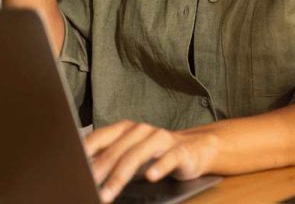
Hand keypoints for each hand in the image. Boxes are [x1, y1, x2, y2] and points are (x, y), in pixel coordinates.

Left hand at [85, 120, 219, 202]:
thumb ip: (107, 159)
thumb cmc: (155, 154)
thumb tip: (76, 173)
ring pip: (138, 155)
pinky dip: (159, 167)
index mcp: (125, 130)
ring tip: (108, 194)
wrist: (196, 148)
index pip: (99, 138)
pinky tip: (151, 177)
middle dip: (99, 172)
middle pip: (117, 151)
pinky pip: (169, 158)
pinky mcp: (181, 150)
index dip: (83, 154)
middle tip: (85, 189)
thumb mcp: (129, 154)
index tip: (69, 170)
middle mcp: (142, 130)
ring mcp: (162, 138)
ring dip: (120, 176)